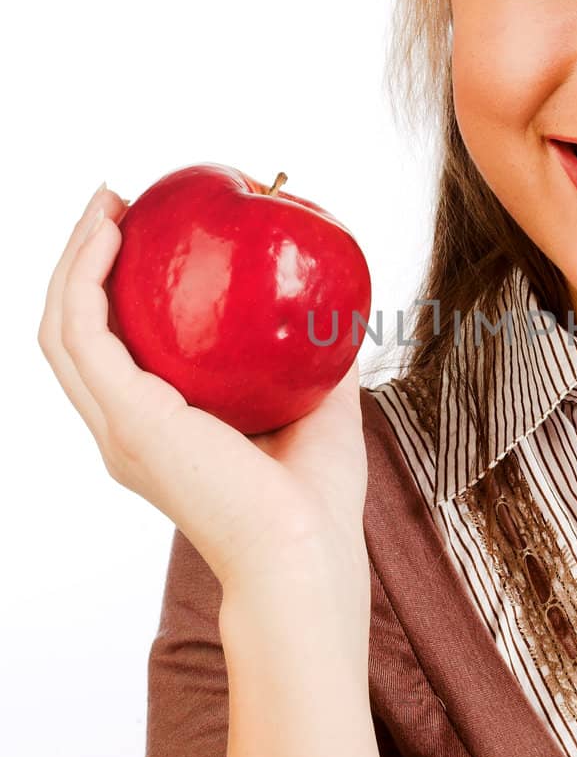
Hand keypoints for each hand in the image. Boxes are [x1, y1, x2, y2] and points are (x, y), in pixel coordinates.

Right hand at [37, 183, 371, 601]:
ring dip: (74, 257)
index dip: (111, 291)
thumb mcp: (320, 410)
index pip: (112, 353)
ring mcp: (117, 427)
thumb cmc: (317, 501)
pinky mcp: (127, 417)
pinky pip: (85, 331)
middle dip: (82, 260)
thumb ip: (316, 359)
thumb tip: (335, 307)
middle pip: (72, 331)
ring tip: (106, 204)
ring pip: (61, 326)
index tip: (139, 232)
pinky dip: (86, 276)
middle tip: (113, 203)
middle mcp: (122, 430)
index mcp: (156, 433)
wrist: (305, 552)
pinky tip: (113, 234)